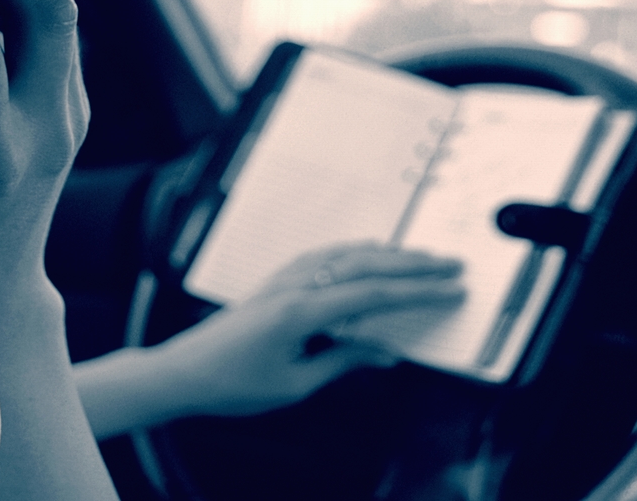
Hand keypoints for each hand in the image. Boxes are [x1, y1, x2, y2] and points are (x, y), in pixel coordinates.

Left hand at [155, 244, 464, 417]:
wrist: (184, 372)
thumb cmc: (233, 384)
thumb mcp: (295, 384)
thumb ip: (343, 362)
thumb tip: (386, 354)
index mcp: (302, 312)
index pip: (374, 295)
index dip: (419, 293)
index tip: (451, 290)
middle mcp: (296, 285)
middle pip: (367, 265)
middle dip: (415, 265)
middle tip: (452, 265)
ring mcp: (285, 278)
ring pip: (347, 254)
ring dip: (389, 254)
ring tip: (423, 258)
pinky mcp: (277, 280)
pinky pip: (325, 255)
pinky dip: (356, 252)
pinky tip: (370, 253)